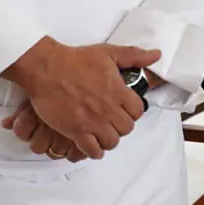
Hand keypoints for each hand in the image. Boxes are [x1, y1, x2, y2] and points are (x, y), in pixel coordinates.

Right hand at [2, 38, 159, 159]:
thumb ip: (135, 56)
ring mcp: (92, 121)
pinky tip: (91, 145)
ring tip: (103, 134)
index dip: (133, 112)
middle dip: (121, 126)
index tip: (126, 110)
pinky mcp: (75, 130)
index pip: (138, 111)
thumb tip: (156, 55)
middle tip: (113, 122)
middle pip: (126, 129)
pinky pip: (92, 150)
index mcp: (118, 91)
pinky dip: (94, 151)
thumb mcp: (109, 53)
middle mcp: (108, 109)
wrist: (47, 69)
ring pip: (112, 142)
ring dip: (109, 140)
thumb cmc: (75, 60)